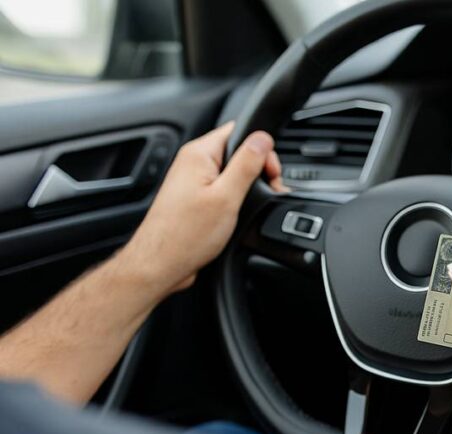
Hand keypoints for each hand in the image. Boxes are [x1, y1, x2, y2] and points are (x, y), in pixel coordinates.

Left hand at [120, 122, 285, 294]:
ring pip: (233, 173)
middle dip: (258, 170)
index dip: (261, 148)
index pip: (238, 131)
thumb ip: (246, 164)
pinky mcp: (197, 199)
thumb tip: (262, 138)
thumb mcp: (226, 197)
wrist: (162, 264)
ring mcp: (194, 182)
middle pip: (238, 152)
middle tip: (268, 191)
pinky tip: (240, 214)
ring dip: (249, 187)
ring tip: (252, 206)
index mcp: (198, 154)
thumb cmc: (185, 235)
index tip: (270, 171)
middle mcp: (194, 164)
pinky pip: (224, 189)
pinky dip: (237, 199)